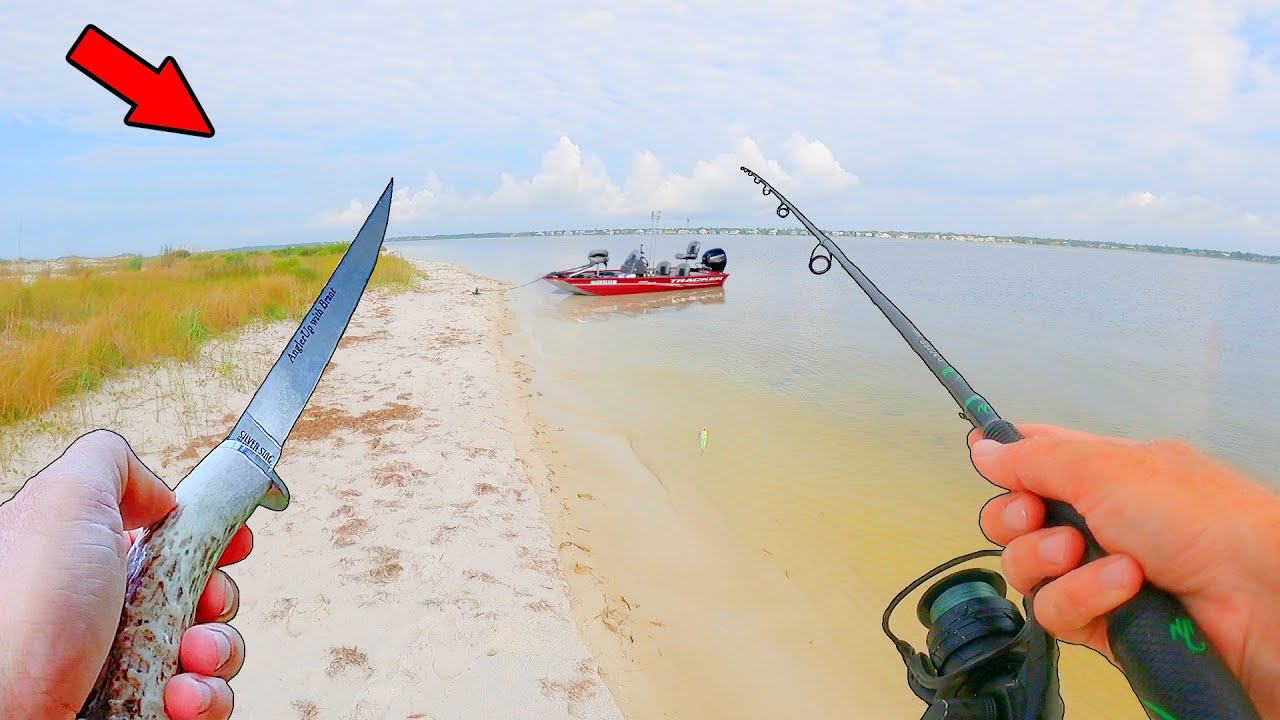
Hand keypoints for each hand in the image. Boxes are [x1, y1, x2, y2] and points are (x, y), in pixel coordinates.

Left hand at [0, 430, 251, 719]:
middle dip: (218, 597)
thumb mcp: (62, 501)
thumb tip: (158, 493)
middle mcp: (103, 611)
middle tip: (203, 605)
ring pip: (208, 648)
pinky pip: (200, 701)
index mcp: (89, 557)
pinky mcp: (138, 707)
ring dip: (216, 650)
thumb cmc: (17, 616)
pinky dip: (203, 697)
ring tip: (187, 661)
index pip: (167, 537)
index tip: (232, 543)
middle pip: (199, 590)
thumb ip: (110, 463)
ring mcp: (122, 665)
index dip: (211, 535)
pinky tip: (177, 697)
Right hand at [969, 424, 1279, 716]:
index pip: (1036, 458)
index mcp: (1103, 472)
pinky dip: (1082, 597)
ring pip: (1026, 570)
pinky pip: (1055, 612)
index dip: (1005, 459)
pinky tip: (1121, 588)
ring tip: (1088, 554)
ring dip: (1051, 560)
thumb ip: (1034, 458)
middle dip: (1014, 518)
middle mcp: (1095, 521)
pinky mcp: (1102, 623)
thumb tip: (983, 448)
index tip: (983, 459)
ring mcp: (1095, 574)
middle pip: (1014, 520)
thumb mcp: (1105, 467)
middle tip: (1036, 515)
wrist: (1256, 596)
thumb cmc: (1197, 517)